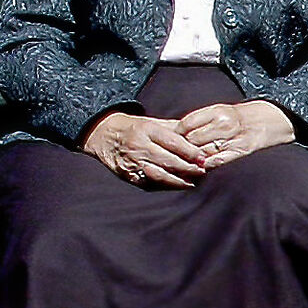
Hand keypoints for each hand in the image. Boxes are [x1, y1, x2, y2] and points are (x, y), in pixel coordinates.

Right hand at [83, 111, 208, 187]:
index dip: (190, 152)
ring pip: (159, 175)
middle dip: (188, 167)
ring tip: (193, 181)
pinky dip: (166, 185)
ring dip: (179, 180)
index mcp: (147, 130)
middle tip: (202, 170)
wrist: (104, 135)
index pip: (173, 142)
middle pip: (168, 160)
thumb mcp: (153, 122)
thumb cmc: (136, 127)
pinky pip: (150, 183)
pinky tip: (178, 185)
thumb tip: (199, 136)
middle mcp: (139, 146)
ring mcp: (132, 162)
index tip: (203, 158)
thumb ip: (175, 129)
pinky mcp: (128, 175)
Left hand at [175, 99, 295, 167]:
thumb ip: (199, 121)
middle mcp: (224, 124)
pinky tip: (199, 169)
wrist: (272, 118)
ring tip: (180, 165)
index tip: (167, 139)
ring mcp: (233, 138)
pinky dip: (207, 166)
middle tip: (169, 155)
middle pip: (192, 140)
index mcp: (217, 111)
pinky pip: (218, 161)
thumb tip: (173, 130)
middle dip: (181, 149)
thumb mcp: (220, 111)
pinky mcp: (241, 151)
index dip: (175, 133)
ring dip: (191, 160)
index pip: (187, 124)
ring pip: (203, 152)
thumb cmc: (241, 116)